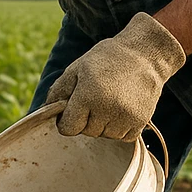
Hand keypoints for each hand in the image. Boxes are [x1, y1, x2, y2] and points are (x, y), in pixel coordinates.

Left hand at [46, 12, 184, 140]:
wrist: (146, 53)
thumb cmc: (107, 59)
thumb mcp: (77, 68)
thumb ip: (59, 91)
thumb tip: (45, 112)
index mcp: (87, 95)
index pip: (68, 129)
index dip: (67, 120)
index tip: (74, 109)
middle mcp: (106, 109)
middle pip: (86, 132)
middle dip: (87, 119)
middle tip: (97, 97)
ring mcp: (125, 117)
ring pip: (104, 136)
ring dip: (104, 124)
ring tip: (112, 100)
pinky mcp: (140, 122)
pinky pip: (123, 137)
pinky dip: (120, 127)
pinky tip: (123, 108)